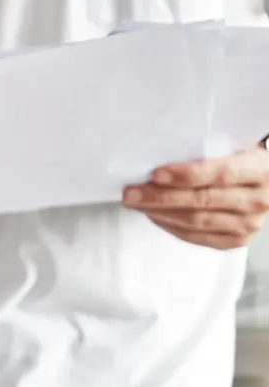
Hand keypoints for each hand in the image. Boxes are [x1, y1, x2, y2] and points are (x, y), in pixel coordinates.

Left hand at [123, 147, 268, 249]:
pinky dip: (169, 225)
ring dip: (159, 212)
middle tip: (131, 192)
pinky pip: (196, 237)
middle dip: (160, 197)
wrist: (260, 182)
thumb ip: (205, 149)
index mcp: (260, 169)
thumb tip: (157, 151)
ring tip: (135, 203)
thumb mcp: (231, 146)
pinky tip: (153, 214)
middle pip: (203, 201)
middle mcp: (260, 200)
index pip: (221, 174)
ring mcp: (249, 224)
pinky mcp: (236, 240)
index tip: (155, 173)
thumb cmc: (237, 159)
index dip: (186, 175)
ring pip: (196, 222)